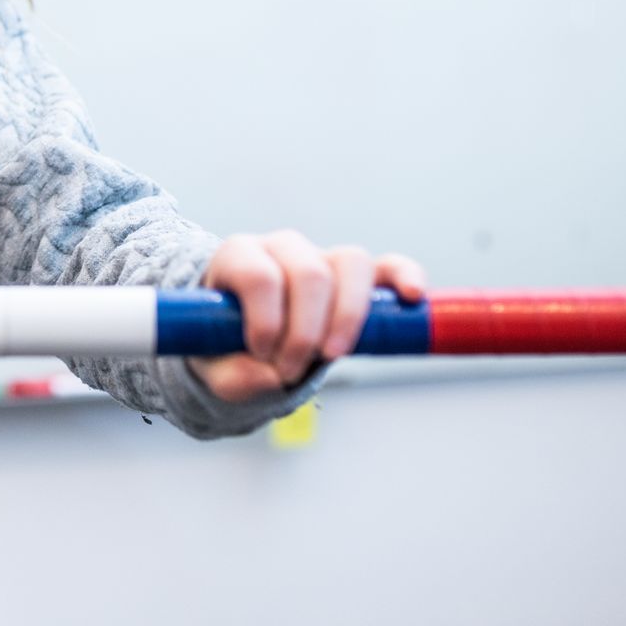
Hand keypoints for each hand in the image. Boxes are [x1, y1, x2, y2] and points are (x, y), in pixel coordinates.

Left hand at [189, 230, 427, 403]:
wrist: (242, 343)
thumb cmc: (224, 347)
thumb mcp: (214, 367)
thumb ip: (234, 375)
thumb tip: (272, 377)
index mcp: (240, 257)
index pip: (259, 275)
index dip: (265, 320)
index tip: (260, 353)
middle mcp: (282, 248)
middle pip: (308, 273)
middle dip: (304, 332)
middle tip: (288, 370)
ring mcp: (322, 258)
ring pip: (350, 264)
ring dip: (346, 317)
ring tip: (331, 356)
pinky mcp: (357, 277)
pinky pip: (387, 266)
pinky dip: (403, 276)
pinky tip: (411, 297)